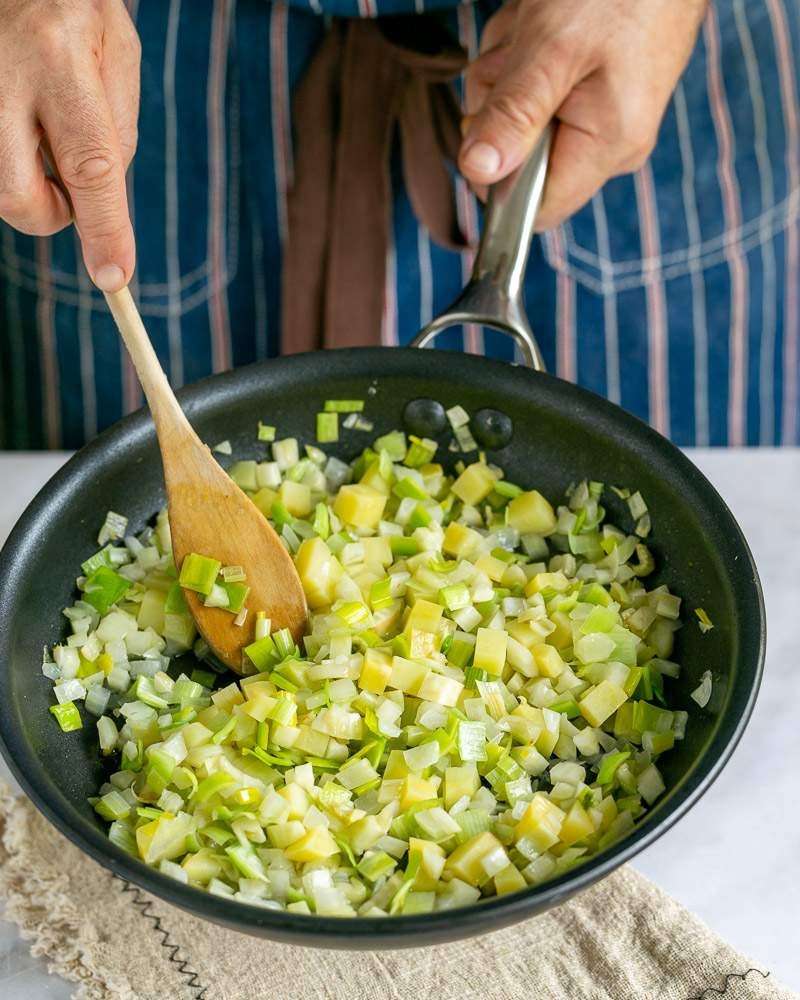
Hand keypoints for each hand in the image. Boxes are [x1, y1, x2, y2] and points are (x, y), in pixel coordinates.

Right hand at [0, 0, 139, 290]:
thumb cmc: (74, 4)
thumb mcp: (117, 50)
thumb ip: (118, 129)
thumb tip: (106, 201)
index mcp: (60, 57)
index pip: (90, 166)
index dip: (103, 229)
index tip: (115, 277)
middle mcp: (2, 75)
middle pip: (16, 194)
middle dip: (48, 215)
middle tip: (69, 192)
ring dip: (27, 184)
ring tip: (44, 134)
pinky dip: (9, 160)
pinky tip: (20, 122)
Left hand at [459, 0, 707, 229]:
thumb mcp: (551, 50)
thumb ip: (513, 116)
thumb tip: (477, 172)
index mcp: (608, 146)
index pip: (535, 209)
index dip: (498, 180)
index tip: (488, 125)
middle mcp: (610, 145)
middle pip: (520, 161)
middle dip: (500, 107)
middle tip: (517, 56)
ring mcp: (603, 120)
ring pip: (520, 121)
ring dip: (507, 73)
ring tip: (534, 28)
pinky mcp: (595, 95)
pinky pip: (535, 95)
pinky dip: (522, 59)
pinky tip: (539, 26)